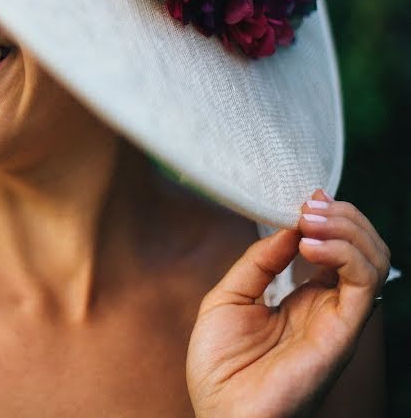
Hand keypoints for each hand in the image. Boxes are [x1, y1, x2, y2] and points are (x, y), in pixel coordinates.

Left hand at [187, 190, 389, 417]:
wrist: (219, 413)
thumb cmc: (219, 366)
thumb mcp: (229, 299)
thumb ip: (259, 263)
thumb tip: (287, 226)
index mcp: (303, 299)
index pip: (334, 248)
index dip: (324, 218)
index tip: (303, 198)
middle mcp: (327, 307)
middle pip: (361, 250)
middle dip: (341, 217)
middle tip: (309, 205)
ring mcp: (338, 320)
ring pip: (374, 262)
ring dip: (348, 230)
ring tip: (310, 220)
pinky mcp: (342, 334)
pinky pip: (364, 287)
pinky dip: (345, 256)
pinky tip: (311, 245)